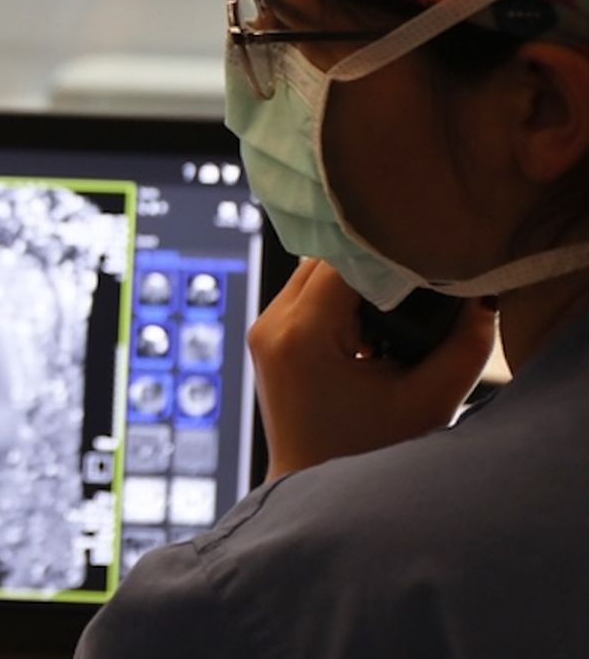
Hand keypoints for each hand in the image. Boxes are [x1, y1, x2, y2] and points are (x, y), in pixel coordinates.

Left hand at [248, 259, 496, 480]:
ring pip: (315, 272)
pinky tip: (376, 322)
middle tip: (421, 283)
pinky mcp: (269, 338)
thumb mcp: (428, 400)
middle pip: (328, 259)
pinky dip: (340, 297)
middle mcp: (272, 323)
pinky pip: (306, 294)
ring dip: (358, 280)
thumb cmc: (368, 455)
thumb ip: (465, 346)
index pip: (348, 260)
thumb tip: (481, 297)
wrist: (312, 491)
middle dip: (376, 265)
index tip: (431, 263)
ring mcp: (264, 329)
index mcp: (301, 333)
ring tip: (399, 307)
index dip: (393, 255)